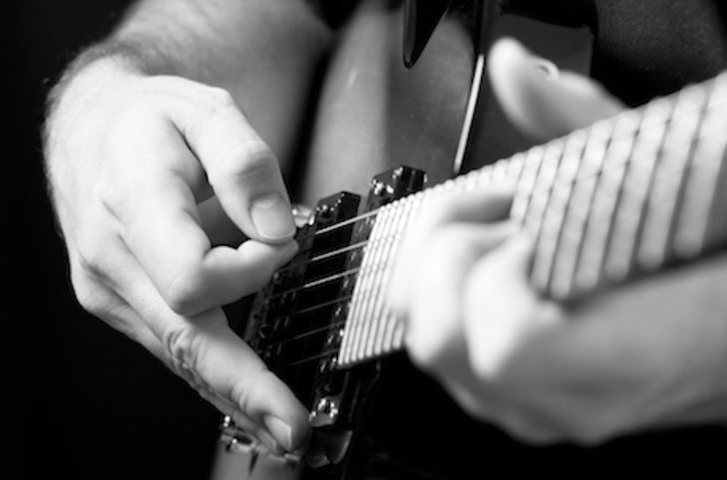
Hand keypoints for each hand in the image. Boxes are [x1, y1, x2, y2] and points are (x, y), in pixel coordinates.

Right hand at [45, 58, 306, 452]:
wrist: (90, 131)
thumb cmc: (149, 120)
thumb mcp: (204, 108)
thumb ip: (244, 162)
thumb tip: (275, 229)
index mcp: (132, 202)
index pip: (192, 275)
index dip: (249, 270)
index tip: (283, 240)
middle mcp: (112, 258)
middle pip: (184, 337)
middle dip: (243, 385)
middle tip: (291, 427)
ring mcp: (110, 288)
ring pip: (178, 352)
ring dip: (231, 390)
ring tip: (280, 424)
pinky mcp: (119, 302)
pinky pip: (172, 343)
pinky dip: (211, 370)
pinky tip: (243, 397)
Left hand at [389, 38, 726, 443]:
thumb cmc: (718, 257)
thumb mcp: (671, 179)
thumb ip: (581, 124)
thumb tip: (515, 72)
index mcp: (634, 355)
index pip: (507, 345)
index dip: (501, 272)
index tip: (534, 229)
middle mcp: (573, 400)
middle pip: (440, 341)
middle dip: (455, 256)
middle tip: (507, 217)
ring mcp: (538, 410)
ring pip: (429, 345)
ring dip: (444, 270)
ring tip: (501, 235)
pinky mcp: (516, 402)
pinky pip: (441, 351)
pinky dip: (445, 293)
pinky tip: (492, 263)